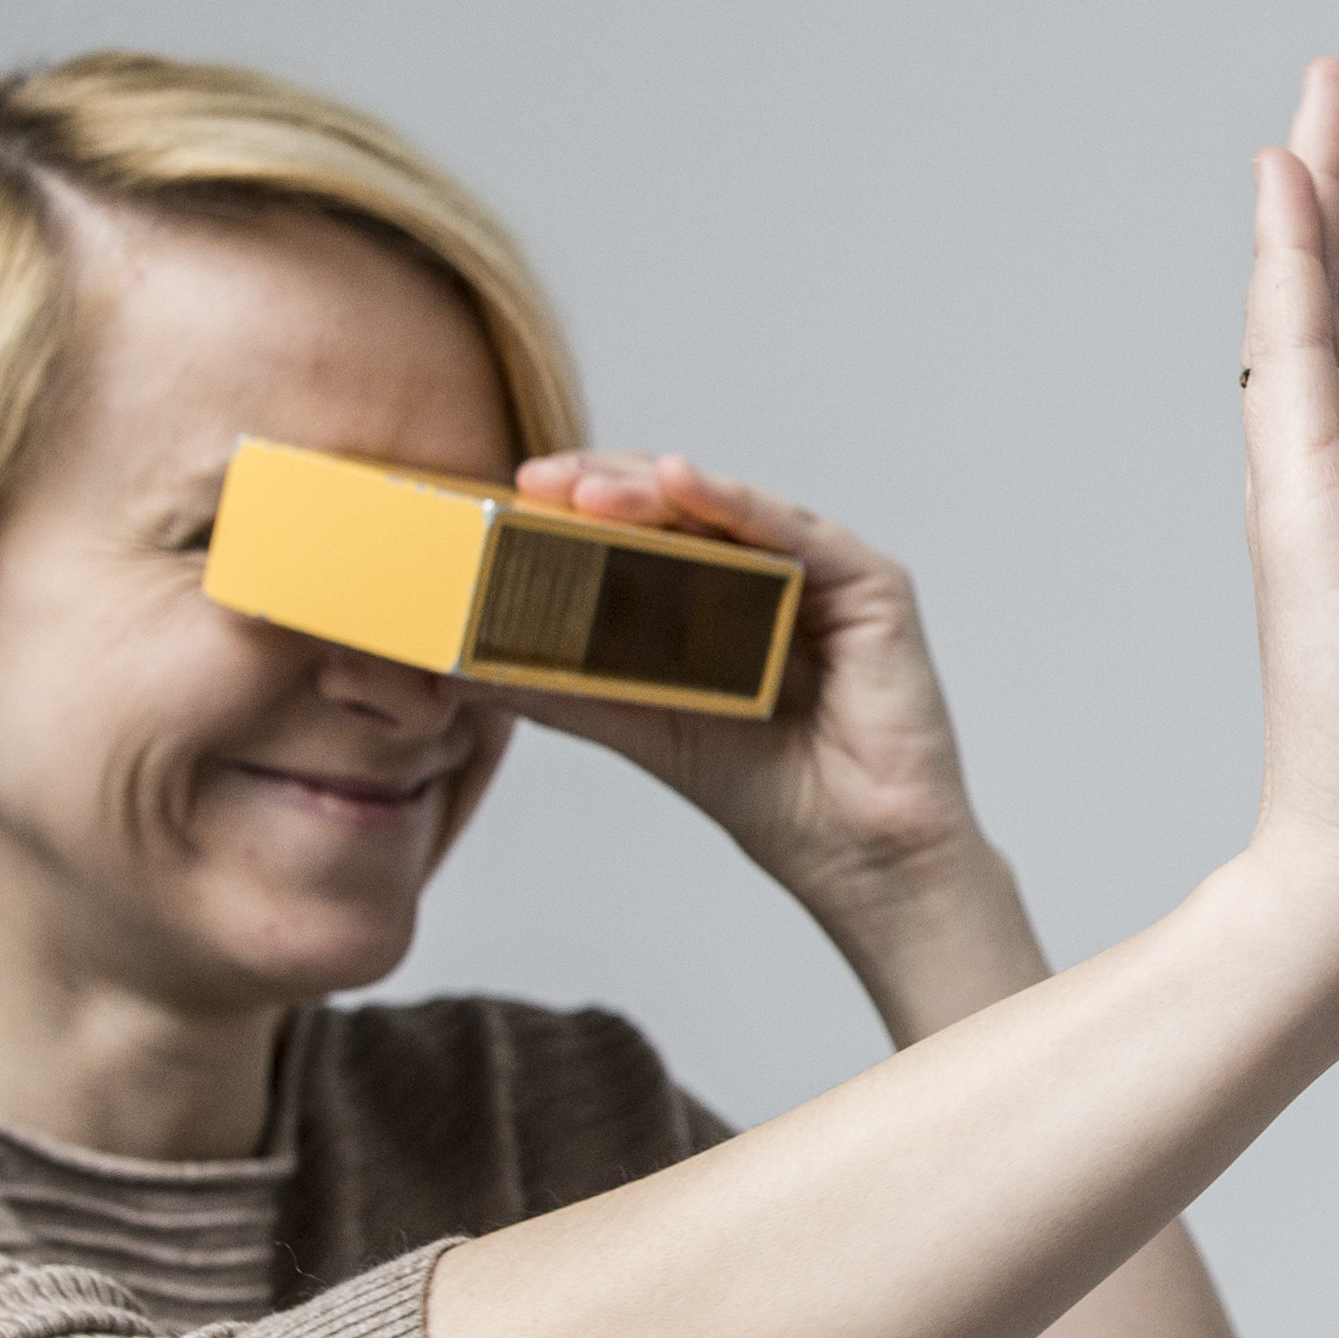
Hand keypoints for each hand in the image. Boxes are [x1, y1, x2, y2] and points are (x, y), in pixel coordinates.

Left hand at [500, 452, 1001, 950]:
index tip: (511, 500)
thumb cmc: (770, 792)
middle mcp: (777, 573)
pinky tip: (680, 482)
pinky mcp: (871, 584)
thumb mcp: (643, 725)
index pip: (646, 530)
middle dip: (603, 487)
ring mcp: (824, 573)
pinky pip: (794, 529)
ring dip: (652, 491)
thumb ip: (566, 688)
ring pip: (729, 507)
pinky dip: (734, 503)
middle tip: (536, 482)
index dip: (580, 510)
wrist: (855, 854)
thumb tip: (467, 669)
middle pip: (681, 506)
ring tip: (584, 493)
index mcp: (726, 598)